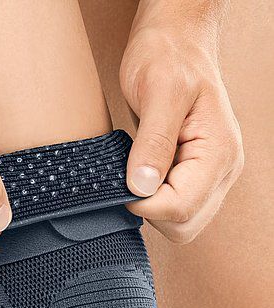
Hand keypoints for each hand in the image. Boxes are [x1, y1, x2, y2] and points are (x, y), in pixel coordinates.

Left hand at [120, 0, 243, 242]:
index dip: (144, 204)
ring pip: (181, 224)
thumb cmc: (168, 56)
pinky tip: (144, 175)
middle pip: (184, 226)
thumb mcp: (157, 90)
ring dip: (152, 209)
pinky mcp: (198, 178)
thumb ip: (152, 142)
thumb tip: (142, 188)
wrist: (175, 42)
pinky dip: (155, 203)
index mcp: (219, 152)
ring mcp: (213, 177)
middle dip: (151, 212)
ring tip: (139, 171)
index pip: (180, 208)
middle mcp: (223, 171)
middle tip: (131, 177)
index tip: (122, 182)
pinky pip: (176, 210)